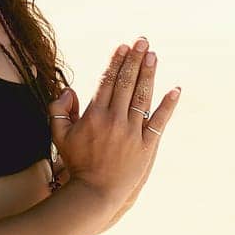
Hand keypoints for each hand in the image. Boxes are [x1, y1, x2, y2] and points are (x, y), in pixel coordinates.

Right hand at [49, 38, 180, 222]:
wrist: (95, 193)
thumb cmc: (75, 163)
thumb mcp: (58, 134)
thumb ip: (59, 108)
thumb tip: (69, 90)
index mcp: (94, 114)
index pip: (107, 81)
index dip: (116, 62)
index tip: (122, 46)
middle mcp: (114, 120)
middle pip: (126, 83)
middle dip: (134, 60)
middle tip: (141, 41)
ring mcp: (132, 133)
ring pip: (142, 97)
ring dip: (148, 74)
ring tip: (152, 56)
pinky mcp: (147, 147)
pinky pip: (159, 122)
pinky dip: (168, 106)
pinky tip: (175, 90)